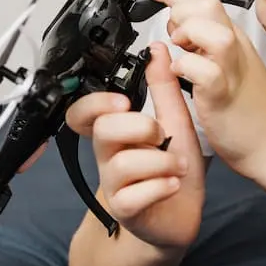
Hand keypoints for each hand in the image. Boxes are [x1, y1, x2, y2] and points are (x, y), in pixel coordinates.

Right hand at [63, 42, 205, 249]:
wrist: (183, 214)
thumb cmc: (175, 169)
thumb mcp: (176, 123)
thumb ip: (164, 89)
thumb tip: (157, 51)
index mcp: (117, 131)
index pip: (82, 113)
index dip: (94, 104)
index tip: (123, 102)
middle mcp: (109, 155)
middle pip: (103, 130)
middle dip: (140, 127)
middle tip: (161, 136)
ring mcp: (114, 184)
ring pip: (122, 163)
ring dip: (160, 161)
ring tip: (177, 166)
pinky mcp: (125, 209)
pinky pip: (133, 195)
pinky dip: (161, 187)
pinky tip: (174, 185)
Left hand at [139, 0, 265, 179]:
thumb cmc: (251, 113)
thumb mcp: (227, 70)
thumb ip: (205, 48)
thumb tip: (178, 31)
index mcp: (233, 42)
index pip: (202, 2)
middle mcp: (234, 50)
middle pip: (208, 6)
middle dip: (180, 11)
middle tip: (174, 36)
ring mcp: (232, 71)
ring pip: (212, 31)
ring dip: (188, 35)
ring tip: (181, 51)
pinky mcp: (225, 96)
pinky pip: (206, 71)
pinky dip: (188, 68)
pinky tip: (182, 75)